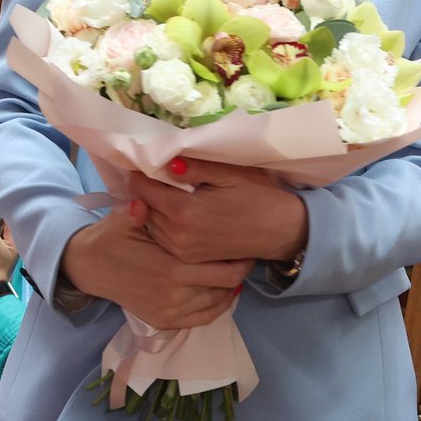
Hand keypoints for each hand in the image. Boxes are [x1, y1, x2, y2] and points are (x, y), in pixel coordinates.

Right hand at [59, 202, 254, 329]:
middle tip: (247, 255)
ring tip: (237, 268)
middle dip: (239, 272)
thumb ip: (137, 211)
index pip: (222, 271)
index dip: (240, 259)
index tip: (248, 244)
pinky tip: (223, 289)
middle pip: (224, 288)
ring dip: (230, 288)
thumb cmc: (111, 238)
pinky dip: (217, 305)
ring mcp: (170, 314)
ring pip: (217, 304)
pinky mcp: (164, 322)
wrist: (89, 267)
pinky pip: (203, 318)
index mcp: (170, 271)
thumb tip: (141, 200)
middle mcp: (174, 297)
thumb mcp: (122, 220)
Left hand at [127, 158, 306, 265]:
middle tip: (148, 175)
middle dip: (144, 191)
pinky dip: (161, 224)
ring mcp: (183, 250)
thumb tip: (166, 163)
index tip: (143, 164)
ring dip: (150, 208)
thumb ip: (195, 168)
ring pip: (150, 224)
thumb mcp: (229, 174)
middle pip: (143, 207)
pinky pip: (162, 238)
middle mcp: (177, 234)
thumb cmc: (258, 196)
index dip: (139, 174)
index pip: (143, 190)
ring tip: (159, 192)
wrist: (280, 231)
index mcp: (184, 211)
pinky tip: (172, 213)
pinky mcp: (190, 258)